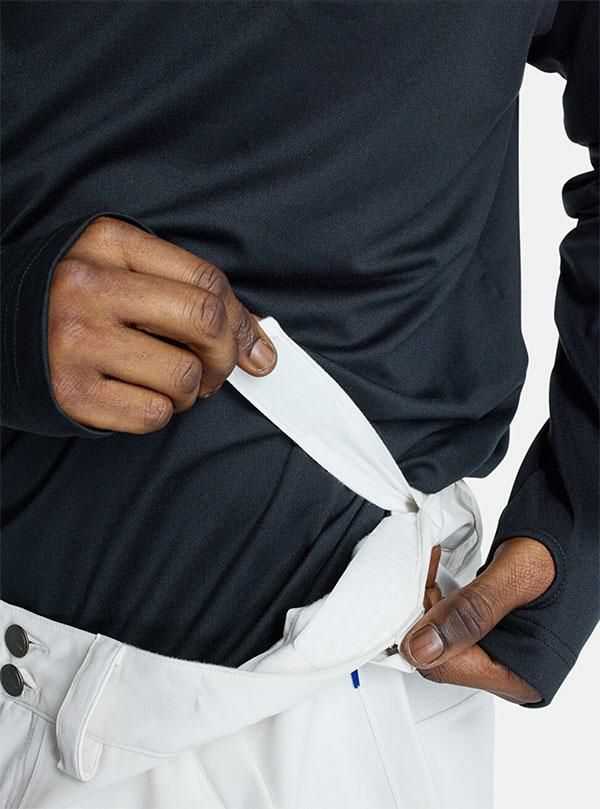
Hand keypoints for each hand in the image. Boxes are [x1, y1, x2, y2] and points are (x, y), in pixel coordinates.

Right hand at [47, 216, 277, 432]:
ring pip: (183, 375)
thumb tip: (260, 346)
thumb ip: (185, 294)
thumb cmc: (70, 304)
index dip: (243, 320)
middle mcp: (88, 287)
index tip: (256, 348)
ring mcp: (75, 340)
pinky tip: (137, 397)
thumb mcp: (120, 273)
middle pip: (204, 321)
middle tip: (218, 371)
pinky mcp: (69, 392)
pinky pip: (153, 415)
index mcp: (108, 245)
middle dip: (227, 356)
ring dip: (190, 391)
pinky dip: (158, 413)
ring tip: (168, 385)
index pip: (206, 279)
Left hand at [402, 537, 555, 703]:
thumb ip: (471, 611)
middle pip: (439, 655)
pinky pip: (455, 624)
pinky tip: (441, 576)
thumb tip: (423, 647)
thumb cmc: (566, 551)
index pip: (443, 667)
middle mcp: (511, 670)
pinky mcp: (495, 632)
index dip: (421, 627)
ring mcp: (502, 651)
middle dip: (424, 612)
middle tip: (424, 571)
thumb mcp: (515, 577)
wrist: (581, 533)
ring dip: (431, 602)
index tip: (416, 588)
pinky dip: (443, 599)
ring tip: (432, 568)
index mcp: (521, 674)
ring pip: (443, 639)